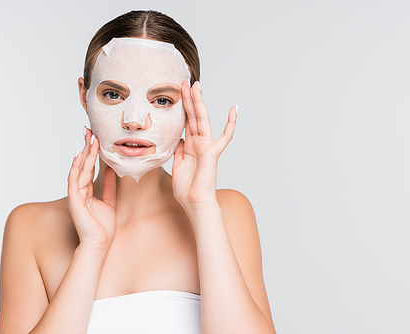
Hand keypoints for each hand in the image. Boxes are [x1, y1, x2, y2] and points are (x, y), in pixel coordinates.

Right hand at [67, 128, 116, 246]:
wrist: (99, 243)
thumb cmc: (103, 226)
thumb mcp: (110, 200)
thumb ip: (109, 185)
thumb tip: (112, 169)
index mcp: (87, 189)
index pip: (89, 166)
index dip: (92, 151)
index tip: (95, 135)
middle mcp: (79, 189)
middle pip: (83, 163)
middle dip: (87, 146)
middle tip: (90, 129)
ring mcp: (75, 193)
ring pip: (80, 168)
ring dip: (84, 152)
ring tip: (89, 137)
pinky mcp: (74, 199)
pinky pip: (74, 179)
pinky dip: (76, 166)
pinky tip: (80, 155)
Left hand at [172, 81, 236, 207]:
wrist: (194, 202)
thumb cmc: (186, 188)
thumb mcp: (175, 163)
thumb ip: (177, 148)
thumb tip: (176, 136)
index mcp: (189, 145)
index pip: (185, 121)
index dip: (182, 107)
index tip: (177, 92)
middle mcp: (199, 142)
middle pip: (193, 116)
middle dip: (188, 98)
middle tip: (184, 81)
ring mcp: (207, 146)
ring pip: (203, 120)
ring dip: (199, 103)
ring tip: (196, 86)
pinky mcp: (213, 152)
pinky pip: (225, 136)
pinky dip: (230, 124)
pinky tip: (234, 109)